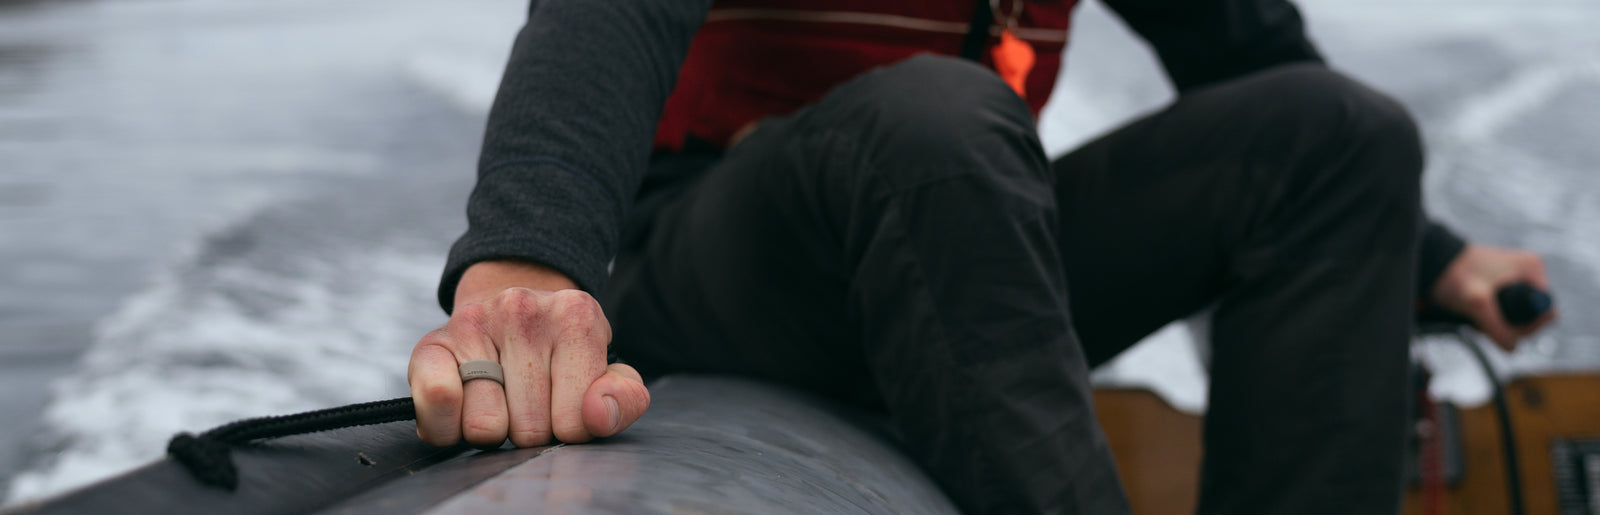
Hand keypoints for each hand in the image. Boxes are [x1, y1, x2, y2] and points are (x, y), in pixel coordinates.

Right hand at [408, 261, 649, 446]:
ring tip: (498, 400)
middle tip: (528, 402)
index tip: (564, 406)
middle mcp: (522, 310)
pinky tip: (464, 405)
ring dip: (491, 430)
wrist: (506, 312)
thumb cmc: (560, 357)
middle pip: (530, 429)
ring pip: (484, 427)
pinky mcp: (431, 344)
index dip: (569, 430)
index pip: (576, 421)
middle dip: (530, 431)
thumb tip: (597, 417)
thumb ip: (624, 399)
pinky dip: (447, 425)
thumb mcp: (605, 372)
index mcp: (576, 316)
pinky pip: (439, 405)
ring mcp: (473, 322)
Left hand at [1431, 244, 1556, 349]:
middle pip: (1533, 316)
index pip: (1547, 311)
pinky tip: (1476, 316)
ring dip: (1501, 323)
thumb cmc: (1452, 274)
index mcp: (1532, 269)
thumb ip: (1496, 326)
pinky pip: (1506, 311)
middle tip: (1486, 323)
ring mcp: (1516, 280)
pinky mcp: (1502, 287)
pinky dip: (1493, 318)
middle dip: (1512, 326)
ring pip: (1519, 316)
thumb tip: (1512, 348)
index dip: (1529, 326)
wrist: (1430, 262)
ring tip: (1478, 318)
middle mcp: (1528, 273)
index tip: (1505, 328)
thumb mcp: (1476, 302)